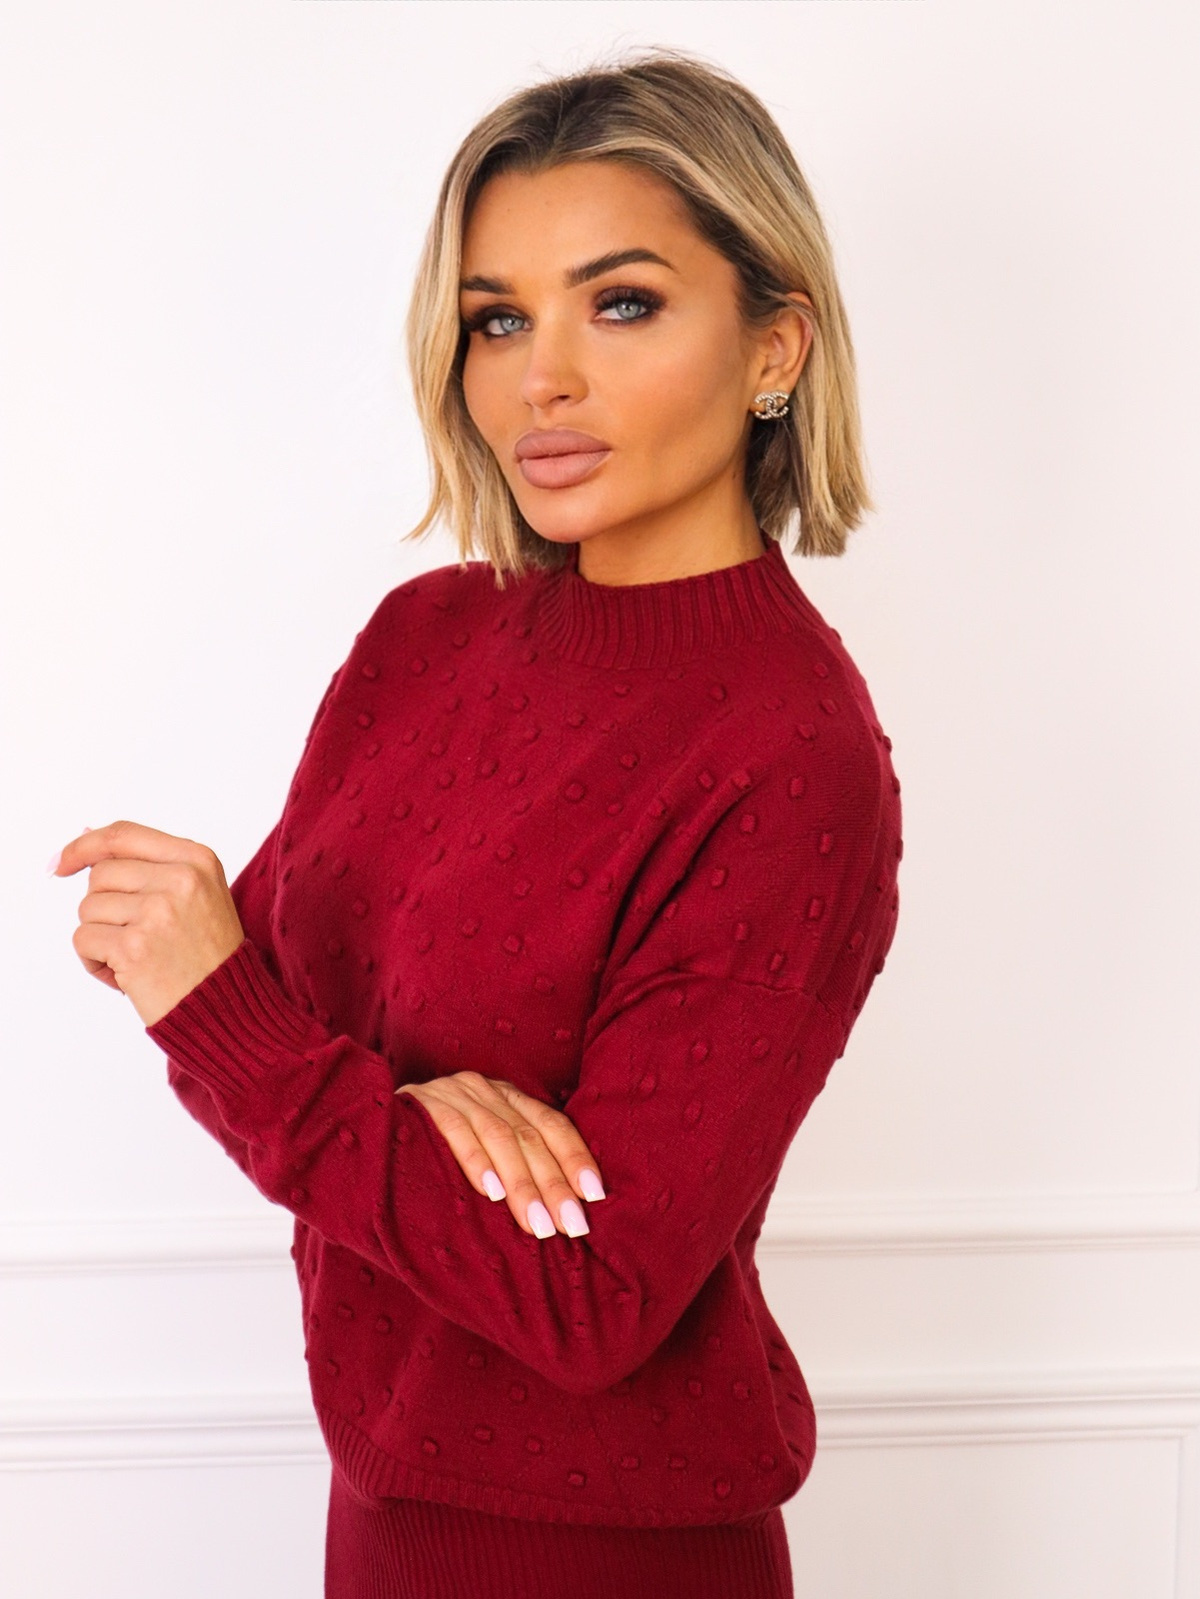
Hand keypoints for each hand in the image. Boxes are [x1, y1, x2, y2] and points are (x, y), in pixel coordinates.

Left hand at [51, 820, 246, 1027]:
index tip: (61, 864)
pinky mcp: (134, 946)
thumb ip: (148, 863)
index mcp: (197, 859)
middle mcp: (180, 879)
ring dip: (100, 936)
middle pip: (100, 874)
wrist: (227, 1008)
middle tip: (134, 935)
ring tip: (136, 958)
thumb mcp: (196, 893)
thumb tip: (86, 836)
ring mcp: (158, 912)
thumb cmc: (209, 955)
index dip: (84, 846)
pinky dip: (94, 961)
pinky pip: (83, 939)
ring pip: (87, 908)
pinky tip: (124, 975)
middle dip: (103, 907)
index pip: (122, 835)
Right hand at [396, 1072, 605, 1239]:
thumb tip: (562, 1208)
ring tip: (539, 1224)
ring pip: (500, 1137)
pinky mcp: (422, 1103)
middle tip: (573, 1225)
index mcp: (506, 1097)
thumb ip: (514, 1162)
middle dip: (555, 1184)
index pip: (552, 1125)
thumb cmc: (432, 1150)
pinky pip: (455, 1132)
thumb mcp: (481, 1147)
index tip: (596, 1196)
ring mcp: (453, 1093)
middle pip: (531, 1137)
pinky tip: (492, 1192)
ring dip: (522, 1185)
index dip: (576, 1158)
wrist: (365, 1123)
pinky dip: (476, 1162)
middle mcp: (485, 1089)